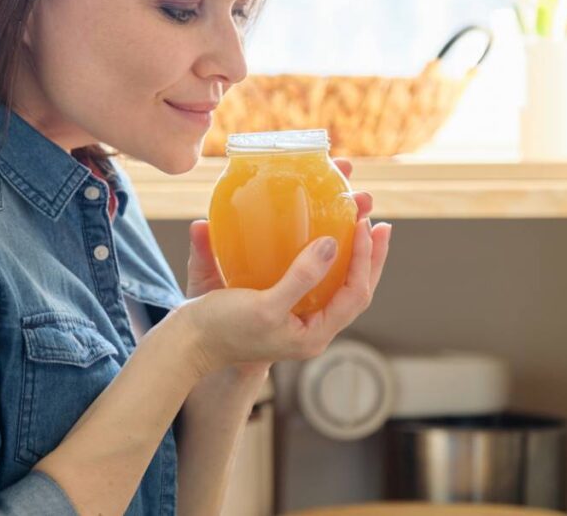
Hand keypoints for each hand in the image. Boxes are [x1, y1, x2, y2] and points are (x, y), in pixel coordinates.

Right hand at [180, 158, 390, 375]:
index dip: (366, 259)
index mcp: (314, 335)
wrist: (188, 343)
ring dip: (350, 255)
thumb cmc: (222, 329)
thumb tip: (332, 245)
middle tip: (379, 223)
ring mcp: (296, 319)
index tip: (365, 224)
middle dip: (369, 257)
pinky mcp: (280, 306)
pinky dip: (323, 257)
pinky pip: (314, 280)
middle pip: (354, 290)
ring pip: (337, 284)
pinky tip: (319, 237)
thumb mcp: (264, 306)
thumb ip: (300, 277)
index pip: (356, 294)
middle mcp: (311, 329)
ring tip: (358, 226)